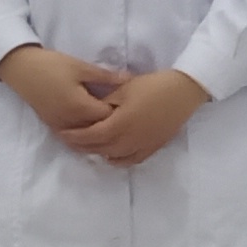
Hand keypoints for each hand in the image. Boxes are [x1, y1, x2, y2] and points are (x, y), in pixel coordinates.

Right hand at [0, 44, 124, 135]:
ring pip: (85, 138)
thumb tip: (130, 80)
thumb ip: (106, 77)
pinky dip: (83, 135)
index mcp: (80, 107)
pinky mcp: (52, 126)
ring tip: (109, 123)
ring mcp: (60, 126)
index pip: (108, 118)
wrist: (22, 69)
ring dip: (97, 133)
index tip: (130, 106)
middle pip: (98, 132)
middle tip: (124, 116)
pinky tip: (92, 128)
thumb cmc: (52, 65)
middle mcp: (70, 122)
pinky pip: (72, 137)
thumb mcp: (81, 67)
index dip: (120, 113)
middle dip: (111, 125)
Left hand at [64, 67, 209, 166]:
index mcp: (120, 124)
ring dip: (99, 153)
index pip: (91, 135)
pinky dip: (118, 160)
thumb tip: (91, 110)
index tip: (63, 133)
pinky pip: (132, 160)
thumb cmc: (153, 85)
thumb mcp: (124, 88)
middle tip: (70, 142)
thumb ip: (105, 102)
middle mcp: (129, 140)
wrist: (183, 91)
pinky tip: (112, 155)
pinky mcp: (153, 147)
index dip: (75, 136)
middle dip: (83, 146)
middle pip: (100, 148)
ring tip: (88, 147)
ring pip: (114, 157)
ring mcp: (142, 146)